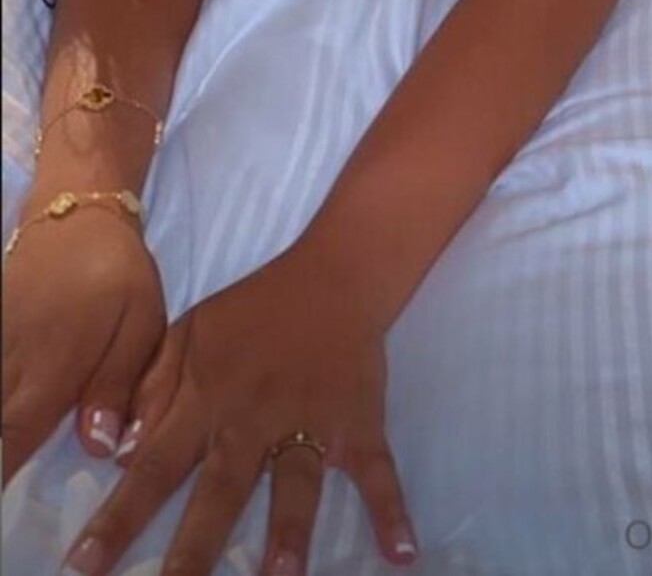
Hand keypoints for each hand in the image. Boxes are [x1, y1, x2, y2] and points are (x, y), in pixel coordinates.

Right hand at [2, 199, 166, 485]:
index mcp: (53, 369)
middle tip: (6, 469)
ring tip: (8, 438)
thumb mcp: (139, 323)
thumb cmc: (117, 271)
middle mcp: (12, 362)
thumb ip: (117, 385)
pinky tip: (7, 395)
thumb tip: (98, 448)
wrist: (77, 211)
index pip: (16, 436)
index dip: (0, 471)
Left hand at [57, 239, 419, 575]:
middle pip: (220, 488)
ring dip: (289, 529)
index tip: (82, 565)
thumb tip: (112, 449)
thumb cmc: (254, 309)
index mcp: (207, 398)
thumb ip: (148, 385)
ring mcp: (311, 421)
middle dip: (193, 547)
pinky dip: (392, 509)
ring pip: (297, 480)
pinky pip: (377, 470)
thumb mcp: (187, 331)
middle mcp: (254, 418)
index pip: (153, 465)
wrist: (334, 272)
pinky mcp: (359, 422)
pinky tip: (402, 551)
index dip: (118, 515)